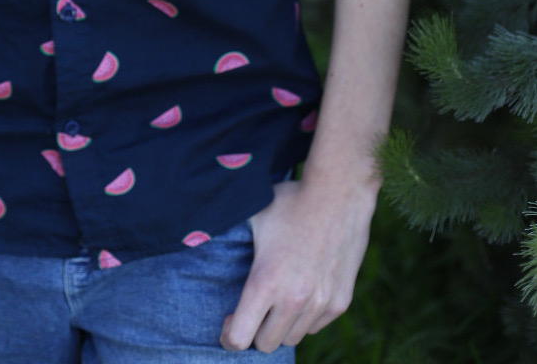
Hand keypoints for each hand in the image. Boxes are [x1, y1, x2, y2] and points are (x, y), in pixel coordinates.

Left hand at [220, 175, 376, 352]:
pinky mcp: (340, 301)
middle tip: (252, 311)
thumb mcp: (253, 215)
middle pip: (266, 344)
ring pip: (292, 337)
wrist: (339, 193)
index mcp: (265, 280)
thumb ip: (230, 236)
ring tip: (277, 299)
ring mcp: (319, 303)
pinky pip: (315, 326)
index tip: (228, 324)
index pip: (240, 338)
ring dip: (281, 325)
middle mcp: (294, 299)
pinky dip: (305, 317)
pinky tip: (301, 292)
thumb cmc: (291, 201)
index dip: (228, 337)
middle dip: (254, 332)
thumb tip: (197, 234)